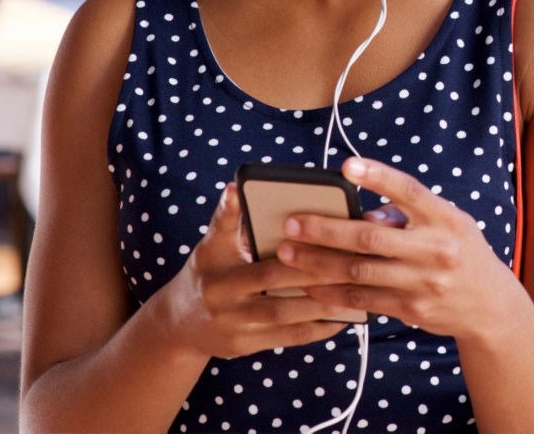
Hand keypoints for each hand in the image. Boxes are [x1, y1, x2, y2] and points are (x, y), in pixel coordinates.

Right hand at [154, 182, 352, 360]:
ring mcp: (237, 328)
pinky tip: (342, 318)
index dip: (294, 255)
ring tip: (355, 290)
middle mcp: (226, 302)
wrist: (178, 323)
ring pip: (286, 318)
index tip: (324, 241)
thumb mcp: (211, 243)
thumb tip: (237, 185)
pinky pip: (287, 339)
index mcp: (221, 272)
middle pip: (278, 289)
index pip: (262, 263)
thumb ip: (228, 217)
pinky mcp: (247, 347)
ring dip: (323, 305)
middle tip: (353, 262)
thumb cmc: (206, 271)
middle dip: (317, 276)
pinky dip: (316, 330)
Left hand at [276, 157, 521, 340]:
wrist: (489, 306)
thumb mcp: (448, 223)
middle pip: (371, 237)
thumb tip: (360, 213)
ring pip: (360, 272)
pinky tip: (310, 284)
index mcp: (446, 218)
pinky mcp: (412, 310)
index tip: (346, 166)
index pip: (410, 191)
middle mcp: (436, 249)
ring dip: (318, 263)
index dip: (378, 177)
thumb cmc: (460, 252)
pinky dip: (333, 292)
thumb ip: (408, 214)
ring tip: (287, 254)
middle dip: (326, 230)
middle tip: (291, 223)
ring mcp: (424, 283)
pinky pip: (364, 300)